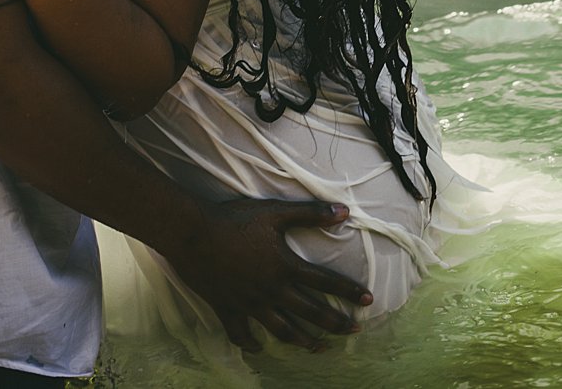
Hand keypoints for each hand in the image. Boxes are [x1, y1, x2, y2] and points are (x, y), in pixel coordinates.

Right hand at [165, 198, 372, 351]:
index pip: (326, 282)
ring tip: (318, 348)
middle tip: (354, 331)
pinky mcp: (228, 309)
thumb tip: (344, 212)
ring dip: (303, 340)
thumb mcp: (274, 213)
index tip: (368, 301)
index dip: (349, 291)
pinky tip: (259, 349)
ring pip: (282, 329)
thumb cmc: (233, 220)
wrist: (192, 234)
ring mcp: (250, 304)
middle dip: (335, 322)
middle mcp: (272, 290)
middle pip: (310, 312)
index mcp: (285, 267)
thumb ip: (310, 214)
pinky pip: (241, 333)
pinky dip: (251, 344)